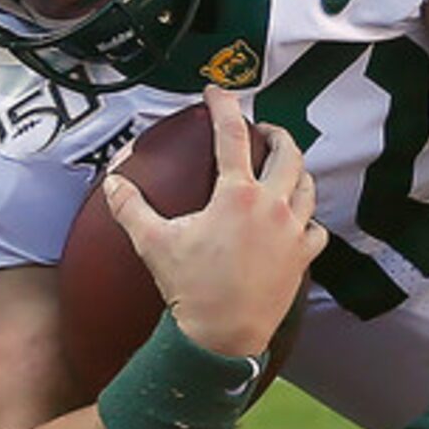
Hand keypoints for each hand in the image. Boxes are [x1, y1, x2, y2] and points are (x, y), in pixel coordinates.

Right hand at [104, 88, 323, 358]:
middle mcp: (273, 207)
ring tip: (283, 168)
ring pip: (307, 187)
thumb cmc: (190, 288)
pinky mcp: (303, 257)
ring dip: (296, 172)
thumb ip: (130, 207)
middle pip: (288, 153)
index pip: (232, 136)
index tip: (219, 93)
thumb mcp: (153, 243)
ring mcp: (293, 232)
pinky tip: (297, 221)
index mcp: (238, 196)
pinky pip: (316, 228)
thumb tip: (112, 183)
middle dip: (277, 134)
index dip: (225, 107)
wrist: (222, 336)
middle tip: (263, 130)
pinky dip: (307, 218)